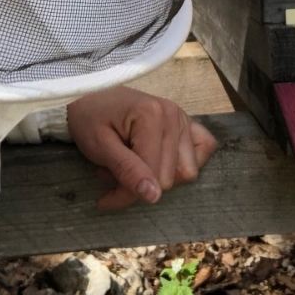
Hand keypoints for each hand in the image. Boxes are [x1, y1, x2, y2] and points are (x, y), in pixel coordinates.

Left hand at [66, 86, 218, 209]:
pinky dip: (185, 162)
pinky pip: (205, 147)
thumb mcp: (99, 146)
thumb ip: (127, 170)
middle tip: (113, 172)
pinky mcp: (187, 122)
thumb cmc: (90, 119)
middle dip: (139, 184)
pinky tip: (162, 161)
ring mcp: (183, 117)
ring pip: (188, 170)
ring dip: (159, 177)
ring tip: (133, 165)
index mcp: (152, 116)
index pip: (151, 175)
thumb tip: (154, 196)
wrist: (90, 95)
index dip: (126, 194)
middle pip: (169, 178)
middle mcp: (173, 115)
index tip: (104, 199)